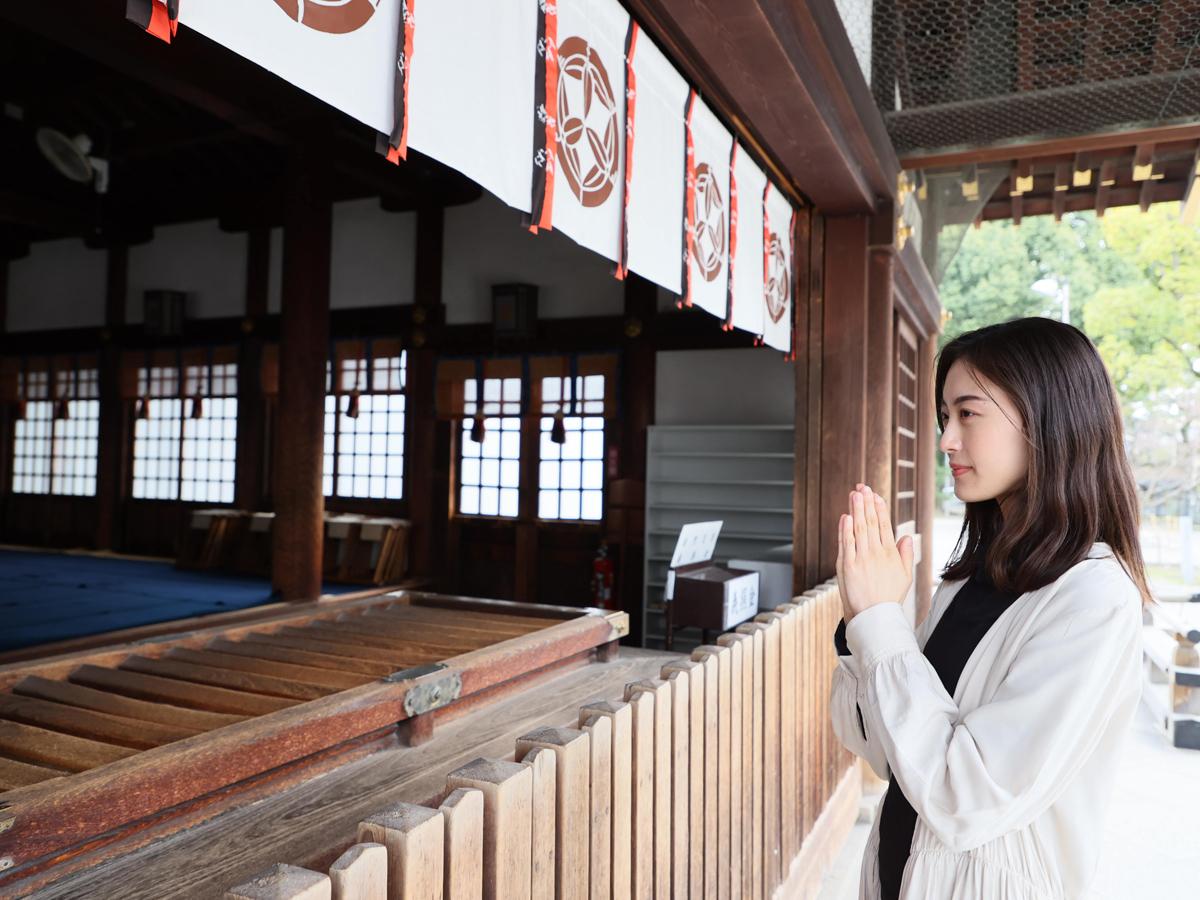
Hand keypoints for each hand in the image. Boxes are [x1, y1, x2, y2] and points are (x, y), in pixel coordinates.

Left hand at [835, 483, 914, 622]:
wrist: (873, 616)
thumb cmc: (888, 597)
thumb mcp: (905, 576)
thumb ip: (906, 555)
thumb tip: (907, 537)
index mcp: (890, 554)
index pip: (884, 526)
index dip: (879, 509)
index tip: (876, 496)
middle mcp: (876, 553)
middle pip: (870, 522)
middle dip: (867, 503)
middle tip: (863, 487)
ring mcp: (861, 558)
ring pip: (858, 529)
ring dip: (856, 510)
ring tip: (855, 494)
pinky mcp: (847, 565)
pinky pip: (846, 543)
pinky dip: (845, 528)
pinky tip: (845, 516)